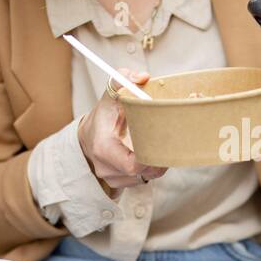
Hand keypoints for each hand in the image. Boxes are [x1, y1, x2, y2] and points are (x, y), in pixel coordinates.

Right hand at [77, 67, 168, 193]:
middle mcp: (106, 167)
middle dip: (160, 158)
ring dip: (157, 163)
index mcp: (103, 147)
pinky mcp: (120, 184)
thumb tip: (143, 77)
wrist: (88, 135)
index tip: (163, 143)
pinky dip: (151, 168)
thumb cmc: (103, 114)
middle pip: (143, 172)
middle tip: (171, 142)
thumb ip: (123, 80)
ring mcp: (112, 178)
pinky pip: (143, 179)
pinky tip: (152, 153)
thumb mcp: (110, 93)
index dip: (151, 158)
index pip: (132, 165)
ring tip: (161, 145)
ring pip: (146, 176)